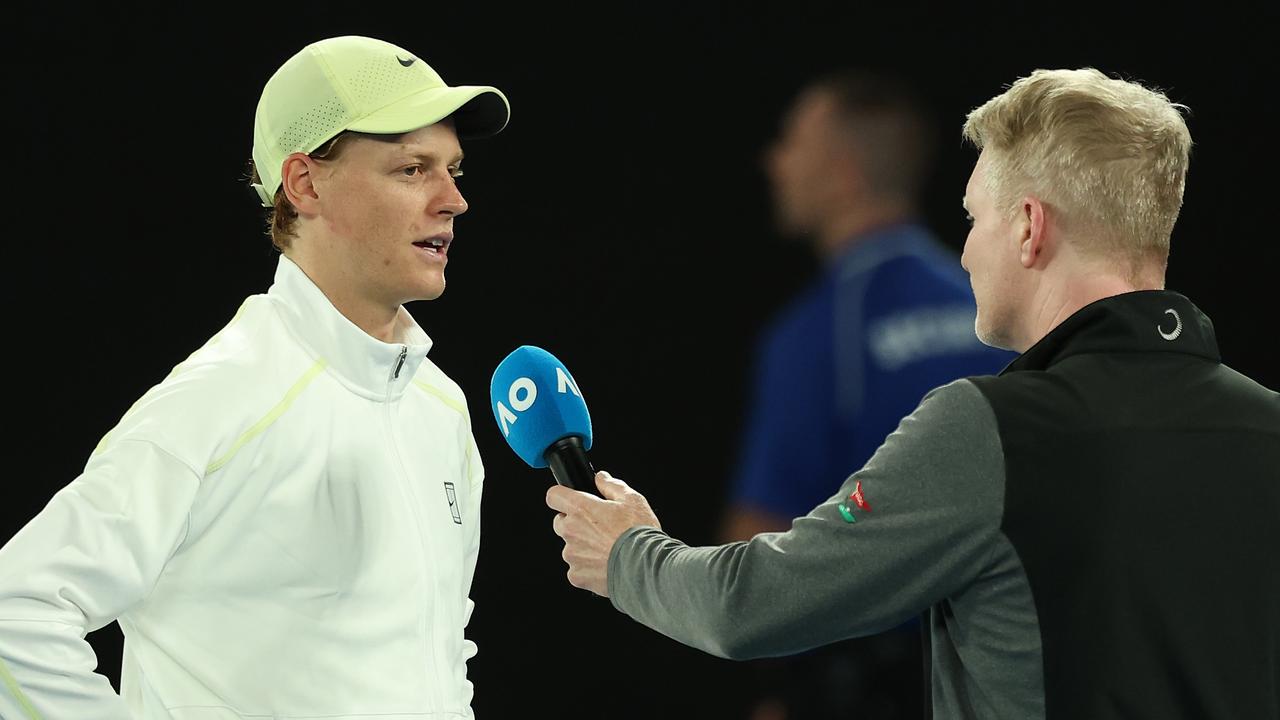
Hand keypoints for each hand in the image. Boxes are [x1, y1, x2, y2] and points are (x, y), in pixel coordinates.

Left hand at [546, 471, 660, 596]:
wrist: (645, 567)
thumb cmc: (639, 533)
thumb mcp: (631, 499)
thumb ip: (611, 485)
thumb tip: (601, 478)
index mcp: (581, 509)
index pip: (554, 495)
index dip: (561, 497)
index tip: (569, 501)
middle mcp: (571, 531)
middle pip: (560, 522)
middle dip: (573, 524)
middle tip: (596, 528)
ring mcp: (572, 555)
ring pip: (569, 547)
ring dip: (582, 547)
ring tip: (606, 549)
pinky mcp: (577, 575)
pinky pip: (576, 569)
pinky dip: (587, 567)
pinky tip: (605, 564)